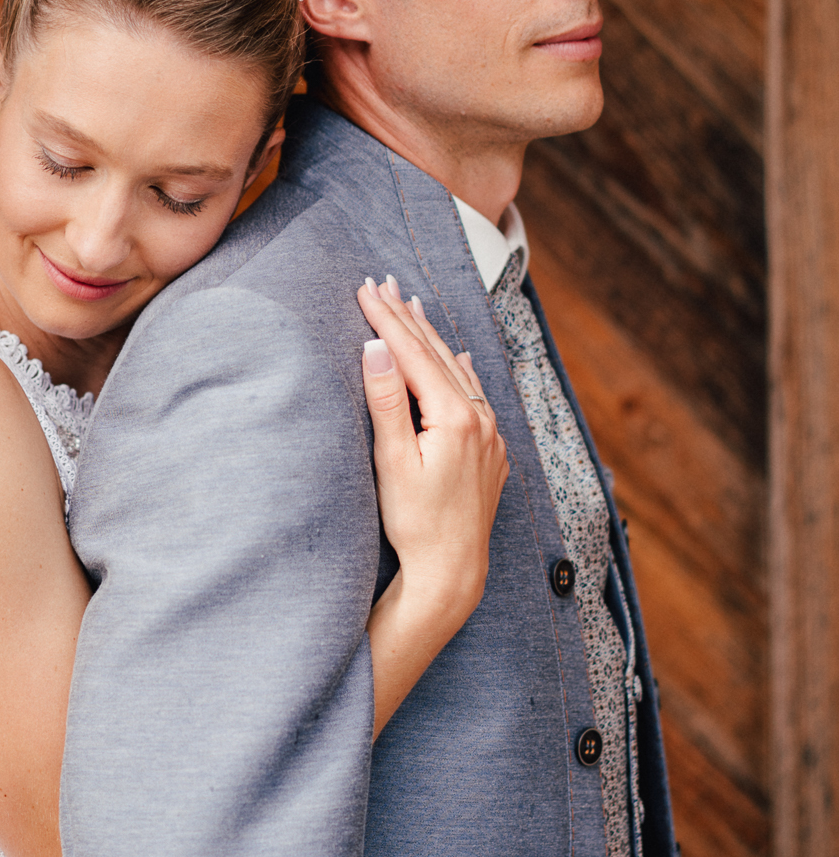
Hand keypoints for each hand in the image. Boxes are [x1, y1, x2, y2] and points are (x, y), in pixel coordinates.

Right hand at [357, 276, 508, 735]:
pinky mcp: (491, 451)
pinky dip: (458, 368)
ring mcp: (490, 435)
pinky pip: (475, 393)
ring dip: (432, 338)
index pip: (413, 354)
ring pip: (457, 371)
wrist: (452, 572)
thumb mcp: (393, 461)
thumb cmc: (415, 523)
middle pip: (436, 355)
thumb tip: (376, 348)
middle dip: (407, 318)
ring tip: (413, 306)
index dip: (386, 320)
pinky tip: (456, 356)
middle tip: (383, 283)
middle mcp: (480, 419)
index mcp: (455, 416)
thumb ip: (385, 401)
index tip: (365, 289)